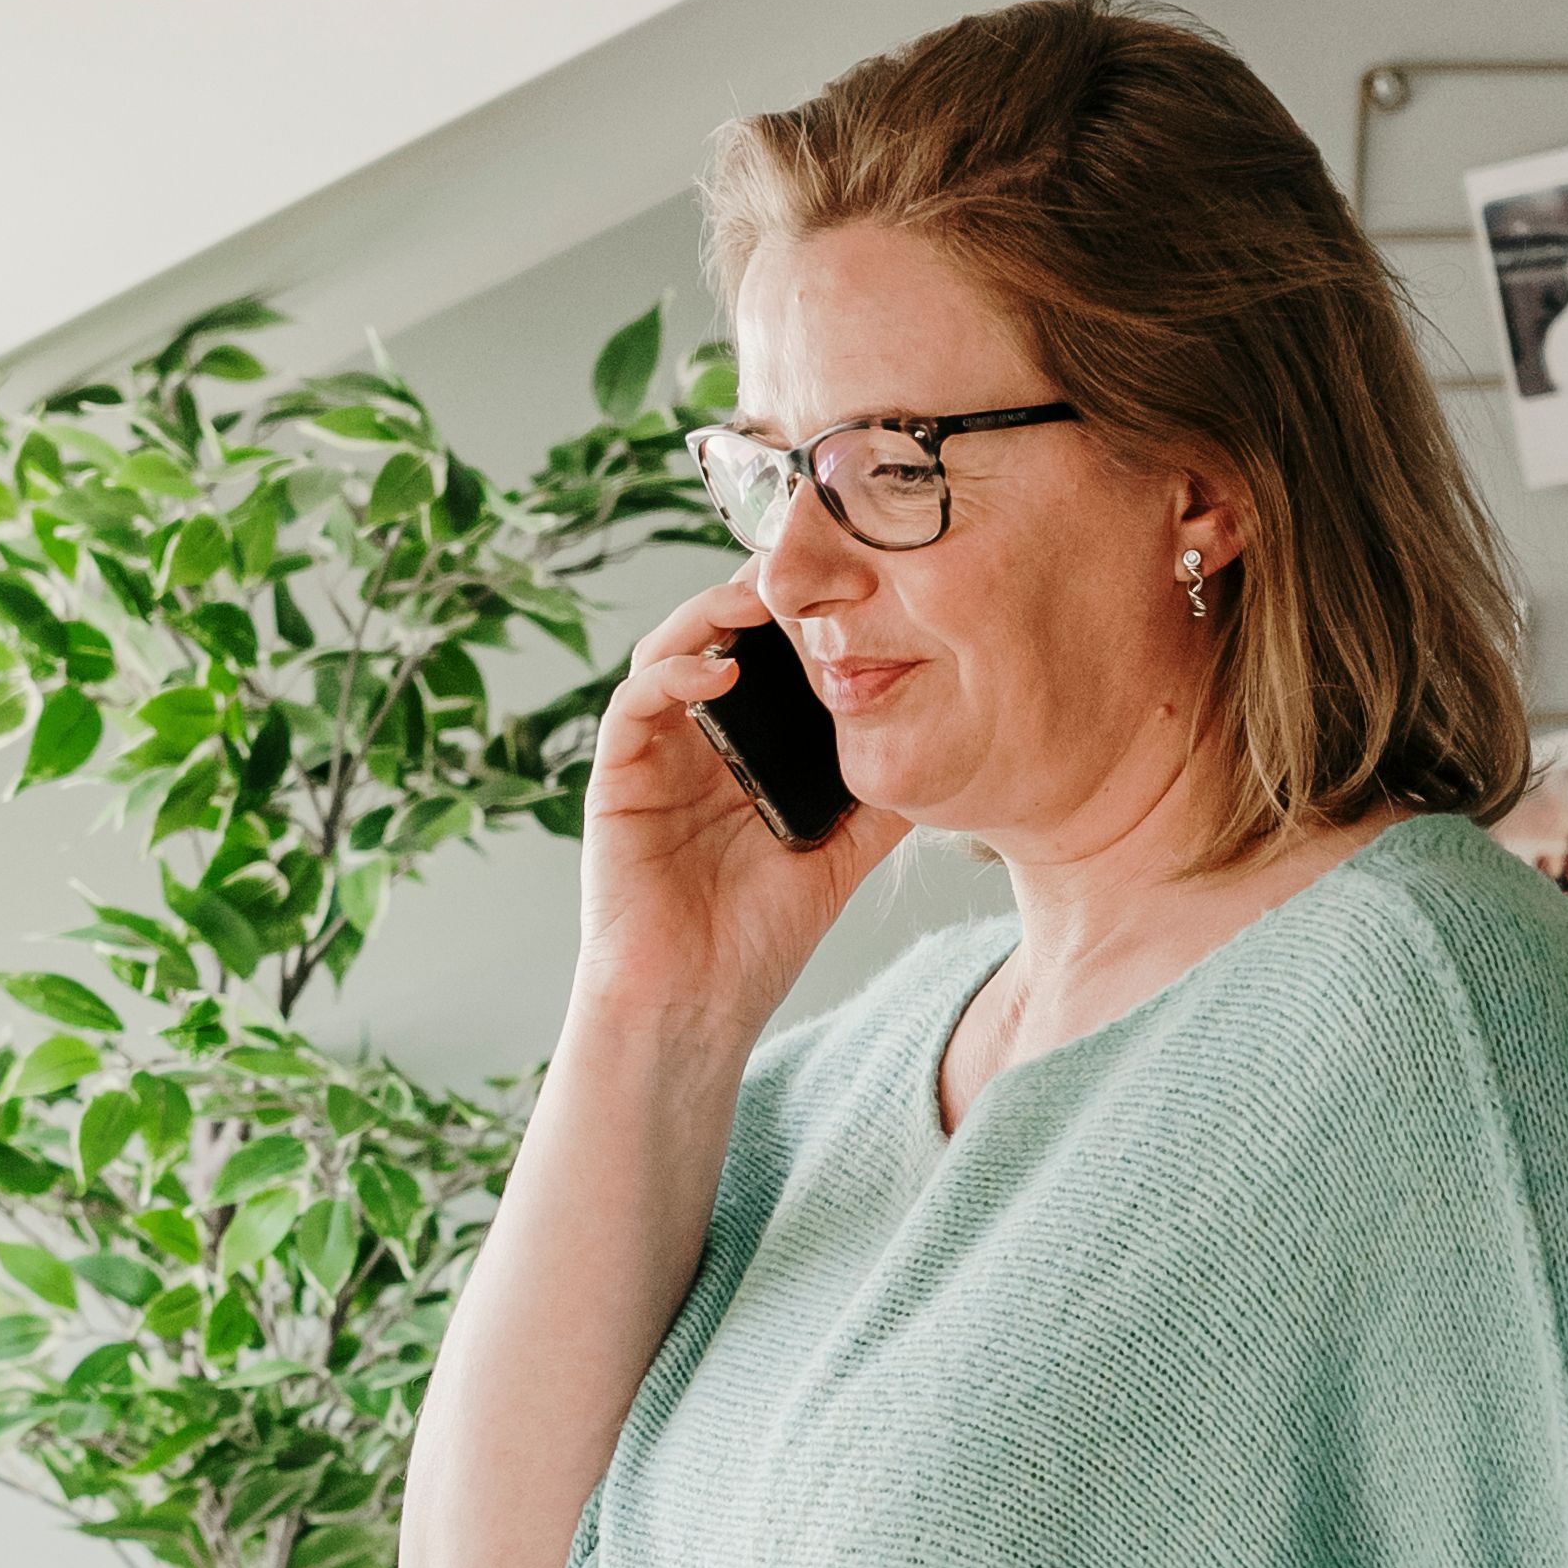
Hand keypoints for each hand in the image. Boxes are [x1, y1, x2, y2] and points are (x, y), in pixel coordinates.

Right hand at [579, 571, 908, 1036]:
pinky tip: (721, 669)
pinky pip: (634, 702)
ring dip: (712, 613)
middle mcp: (696, 739)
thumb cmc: (759, 939)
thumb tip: (951, 744)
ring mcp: (653, 754)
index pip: (769, 657)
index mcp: (746, 749)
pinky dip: (673, 672)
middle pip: (718, 634)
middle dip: (760, 593)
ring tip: (765, 597)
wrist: (695, 1007)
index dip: (802, 614)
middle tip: (808, 560)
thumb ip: (881, 799)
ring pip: (671, 648)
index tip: (852, 579)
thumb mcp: (843, 855)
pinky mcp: (615, 778)